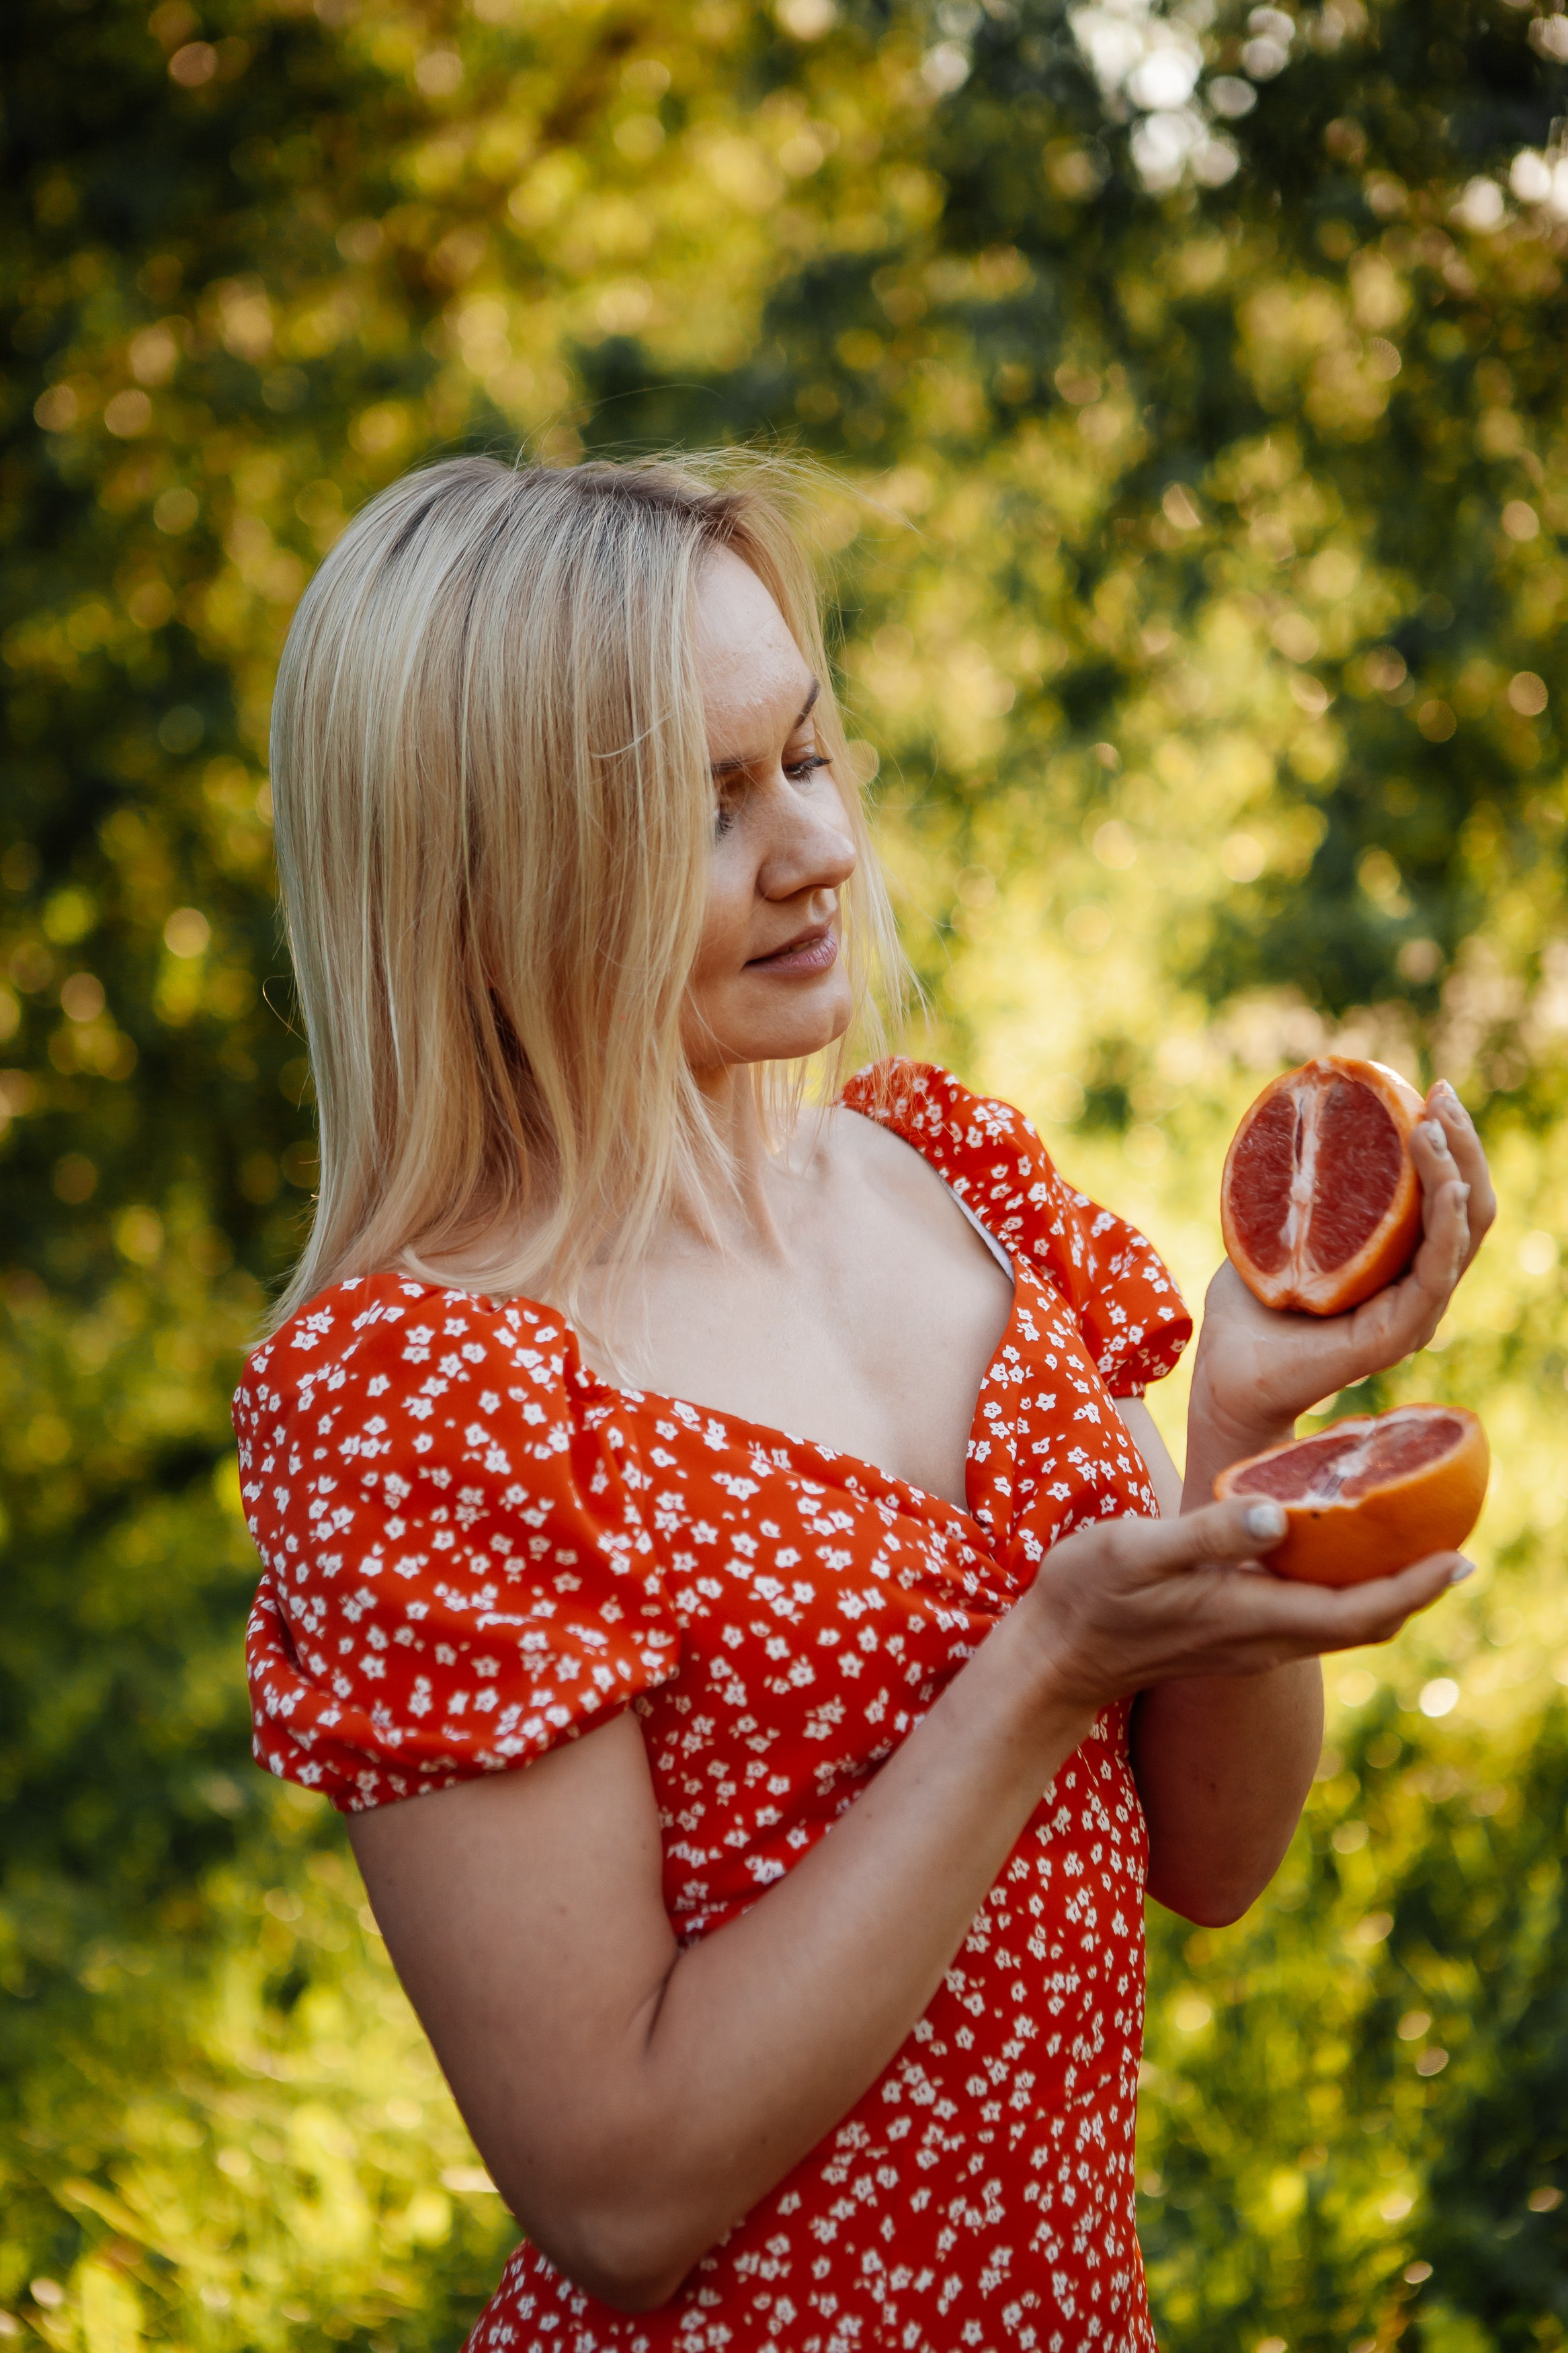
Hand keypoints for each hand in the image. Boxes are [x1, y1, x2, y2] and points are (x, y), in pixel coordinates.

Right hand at [1025, 1494, 1460, 1715]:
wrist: (1053, 1659)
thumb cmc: (1087, 1596)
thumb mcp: (1137, 1551)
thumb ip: (1206, 1534)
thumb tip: (1279, 1517)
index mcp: (1249, 1615)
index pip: (1357, 1611)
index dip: (1414, 1588)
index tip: (1460, 1558)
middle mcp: (1263, 1639)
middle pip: (1364, 1624)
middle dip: (1416, 1589)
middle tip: (1457, 1543)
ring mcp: (1249, 1642)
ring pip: (1341, 1624)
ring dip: (1385, 1591)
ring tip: (1412, 1544)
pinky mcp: (1234, 1635)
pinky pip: (1312, 1618)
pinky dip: (1344, 1589)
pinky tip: (1338, 1553)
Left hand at [1188, 1079, 1494, 1474]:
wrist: (1224, 1371)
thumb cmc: (1250, 1304)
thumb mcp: (1278, 1229)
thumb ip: (1299, 1188)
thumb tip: (1299, 1124)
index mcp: (1399, 1262)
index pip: (1446, 1196)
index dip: (1448, 1143)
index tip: (1429, 1091)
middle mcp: (1418, 1287)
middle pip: (1469, 1207)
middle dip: (1463, 1143)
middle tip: (1439, 1092)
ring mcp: (1414, 1313)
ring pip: (1462, 1233)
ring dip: (1455, 1171)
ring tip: (1432, 1125)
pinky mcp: (1396, 1335)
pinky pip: (1435, 1273)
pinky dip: (1445, 1224)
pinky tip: (1444, 1185)